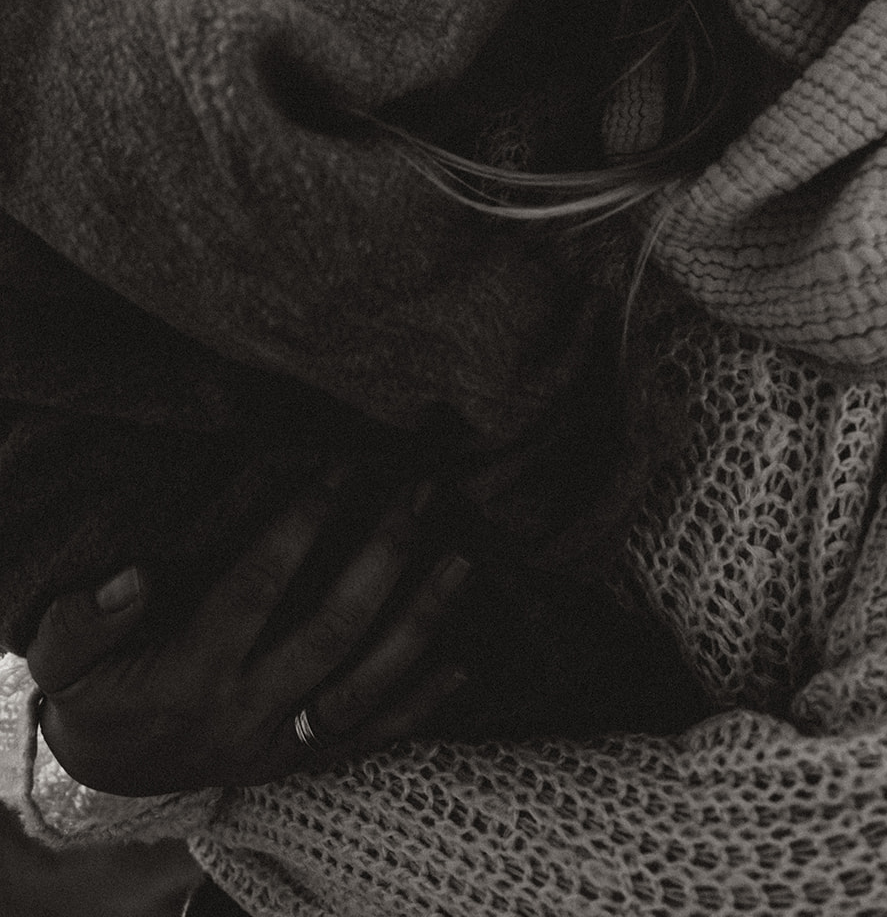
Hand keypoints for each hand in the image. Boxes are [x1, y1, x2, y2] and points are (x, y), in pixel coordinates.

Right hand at [25, 477, 470, 794]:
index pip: (255, 592)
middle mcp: (244, 711)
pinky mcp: (301, 762)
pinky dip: (419, 704)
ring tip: (461, 559)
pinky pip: (370, 739)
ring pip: (363, 687)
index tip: (341, 471)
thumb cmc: (93, 691)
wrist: (107, 775)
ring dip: (418, 622)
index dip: (300, 529)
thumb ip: (85, 617)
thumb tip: (135, 575)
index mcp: (188, 672)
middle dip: (382, 559)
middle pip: (330, 633)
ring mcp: (279, 743)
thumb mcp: (63, 656)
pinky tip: (463, 661)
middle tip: (420, 495)